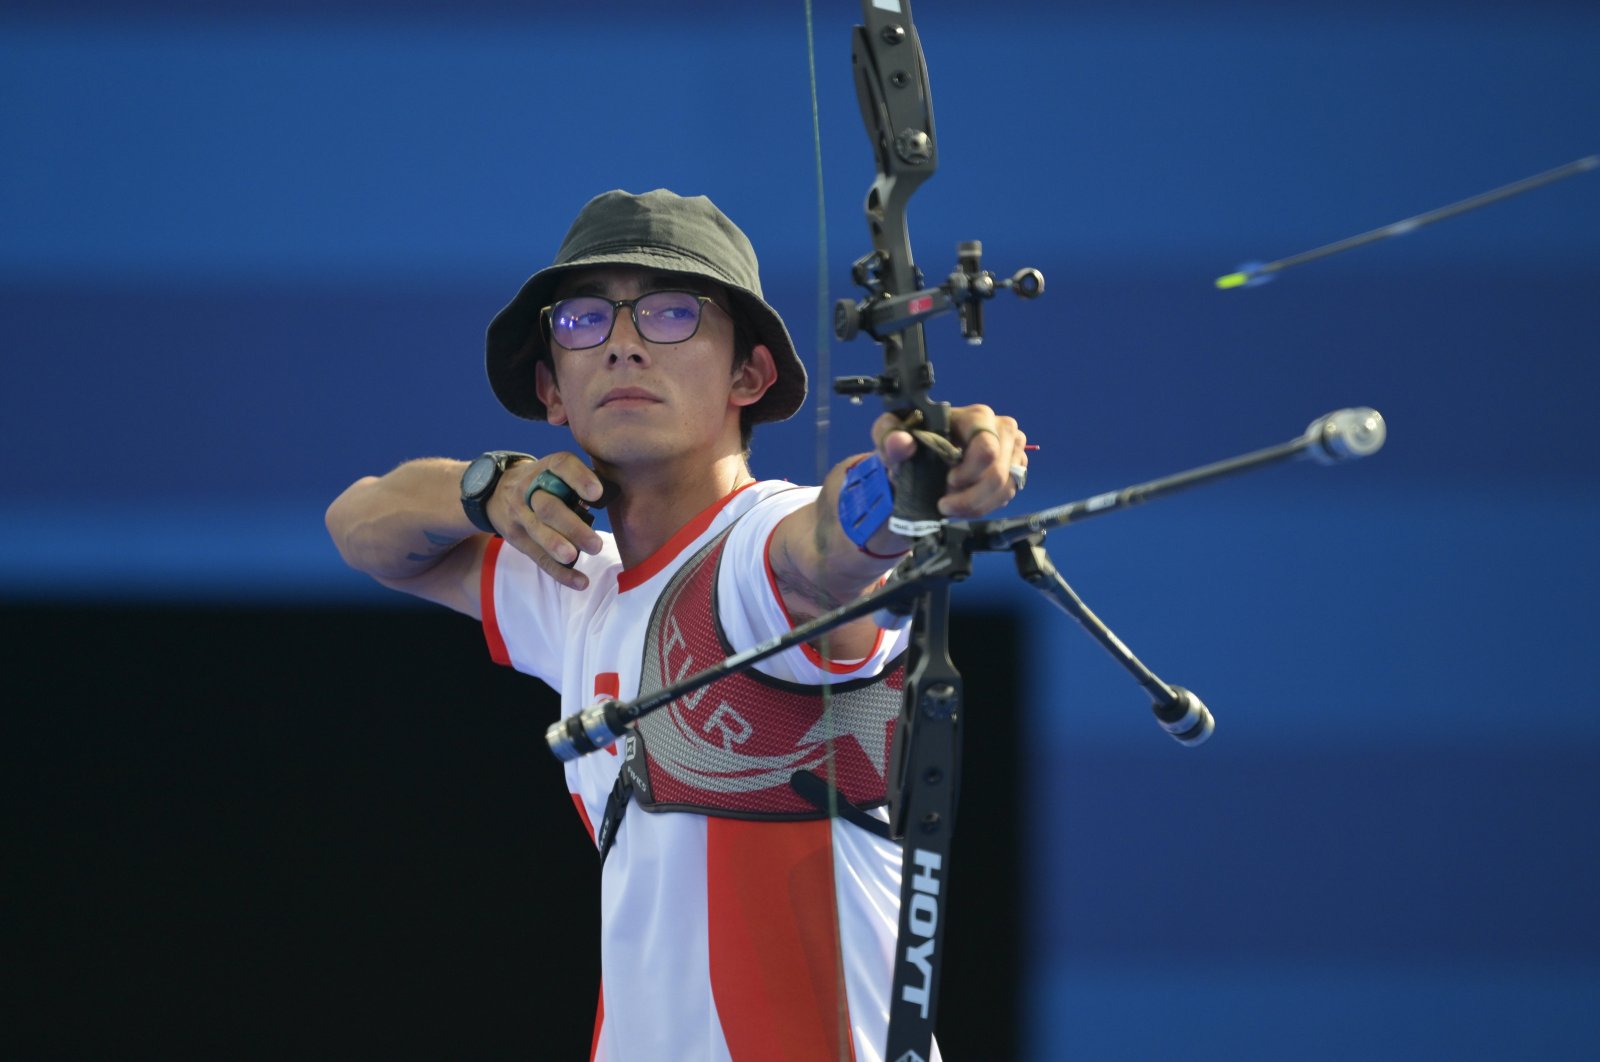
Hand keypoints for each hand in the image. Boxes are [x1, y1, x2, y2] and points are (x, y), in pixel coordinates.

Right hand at [487, 453, 606, 588]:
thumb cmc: (543, 482)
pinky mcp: (518, 538)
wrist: (495, 490)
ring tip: (576, 557)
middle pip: (548, 507)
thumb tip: (614, 497)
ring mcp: (520, 515)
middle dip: (572, 527)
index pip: (562, 466)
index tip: (597, 494)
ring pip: (538, 531)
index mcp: (547, 468)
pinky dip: (560, 572)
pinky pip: (539, 557)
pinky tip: (580, 582)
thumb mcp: (556, 471)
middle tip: (596, 544)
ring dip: (557, 546)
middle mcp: (529, 489)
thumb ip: (581, 481)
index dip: (579, 479)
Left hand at [872, 404, 1027, 518]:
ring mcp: (1013, 449)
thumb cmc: (911, 444)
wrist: (920, 461)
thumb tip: (901, 441)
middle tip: (945, 503)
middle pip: (999, 473)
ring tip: (950, 505)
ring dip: (975, 505)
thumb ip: (890, 436)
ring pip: (1004, 488)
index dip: (969, 472)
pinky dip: (983, 507)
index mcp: (976, 416)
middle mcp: (1002, 428)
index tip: (947, 482)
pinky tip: (964, 505)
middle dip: (970, 496)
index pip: (986, 447)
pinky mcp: (1015, 469)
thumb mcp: (891, 438)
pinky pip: (1007, 495)